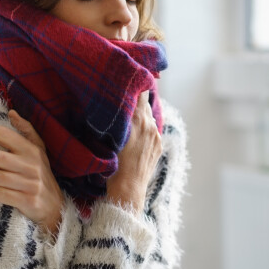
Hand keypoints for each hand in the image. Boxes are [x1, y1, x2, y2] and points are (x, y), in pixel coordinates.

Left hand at [0, 110, 63, 236]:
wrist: (54, 205)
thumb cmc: (40, 173)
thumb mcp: (38, 150)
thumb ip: (26, 130)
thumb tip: (12, 112)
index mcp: (31, 150)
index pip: (4, 135)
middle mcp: (31, 165)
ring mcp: (30, 184)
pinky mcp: (27, 201)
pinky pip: (2, 194)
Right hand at [106, 91, 162, 213]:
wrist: (127, 189)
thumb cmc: (113, 164)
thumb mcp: (109, 137)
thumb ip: (117, 118)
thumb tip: (114, 103)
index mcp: (137, 120)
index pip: (141, 92)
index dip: (136, 83)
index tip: (129, 79)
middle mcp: (150, 125)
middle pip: (145, 103)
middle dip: (136, 99)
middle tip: (125, 96)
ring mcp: (156, 136)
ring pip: (149, 117)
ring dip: (141, 115)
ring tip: (129, 117)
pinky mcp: (158, 146)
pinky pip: (152, 129)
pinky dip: (145, 127)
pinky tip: (135, 133)